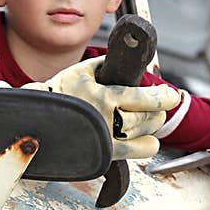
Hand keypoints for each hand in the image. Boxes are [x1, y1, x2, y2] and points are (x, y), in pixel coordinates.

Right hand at [31, 57, 179, 161]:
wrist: (37, 122)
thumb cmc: (57, 95)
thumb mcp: (79, 71)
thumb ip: (103, 64)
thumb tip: (121, 56)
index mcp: (103, 96)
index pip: (143, 98)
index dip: (163, 98)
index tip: (172, 96)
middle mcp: (107, 119)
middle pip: (148, 118)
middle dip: (158, 111)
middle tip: (158, 107)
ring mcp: (106, 139)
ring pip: (145, 134)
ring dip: (152, 126)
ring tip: (150, 119)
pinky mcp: (104, 154)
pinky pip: (136, 152)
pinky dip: (147, 145)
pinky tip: (147, 139)